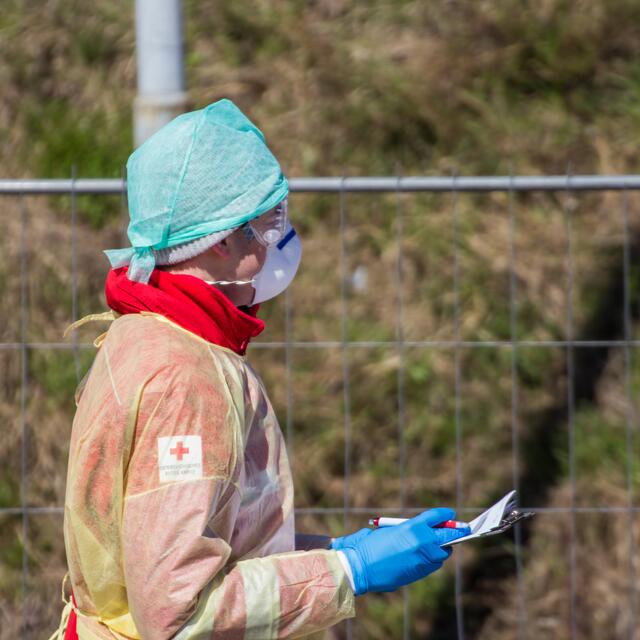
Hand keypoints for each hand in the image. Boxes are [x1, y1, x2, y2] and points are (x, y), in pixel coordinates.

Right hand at [338, 508, 469, 595]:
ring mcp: (423, 559)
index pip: (437, 516)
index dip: (446, 515)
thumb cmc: (371, 545)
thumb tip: (424, 532)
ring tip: (439, 544)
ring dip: (442, 547)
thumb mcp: (391, 529)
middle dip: (455, 532)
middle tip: (461, 530)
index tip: (451, 514)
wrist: (362, 567)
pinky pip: (434, 564)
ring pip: (443, 552)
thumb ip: (410, 529)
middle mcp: (423, 542)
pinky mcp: (420, 573)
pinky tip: (427, 557)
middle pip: (448, 535)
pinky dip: (433, 560)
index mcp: (414, 526)